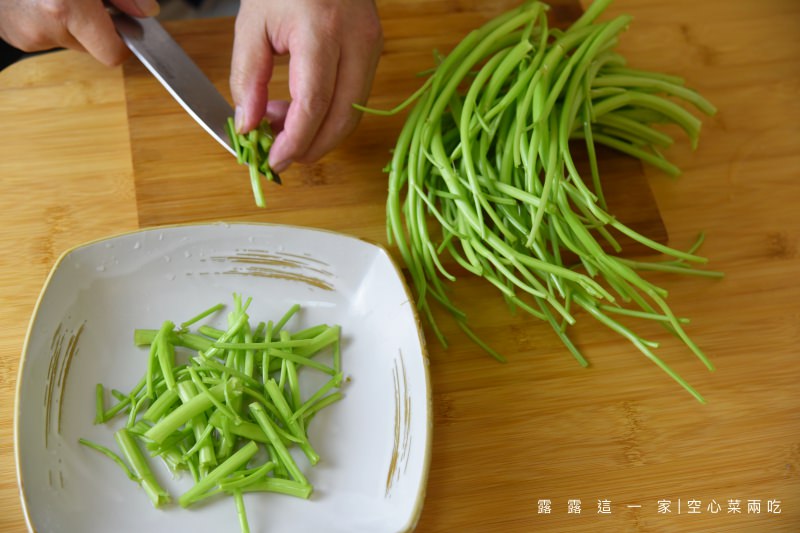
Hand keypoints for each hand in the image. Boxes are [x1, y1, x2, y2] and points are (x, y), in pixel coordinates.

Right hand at [0, 0, 159, 65]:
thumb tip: (146, 12)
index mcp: (66, 8)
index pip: (112, 53)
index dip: (123, 41)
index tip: (125, 27)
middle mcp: (45, 26)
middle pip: (91, 47)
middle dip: (94, 26)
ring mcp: (26, 35)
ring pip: (68, 40)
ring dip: (69, 21)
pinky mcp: (13, 36)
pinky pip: (45, 35)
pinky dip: (47, 20)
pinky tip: (38, 0)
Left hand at [230, 0, 382, 172]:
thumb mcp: (251, 26)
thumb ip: (248, 79)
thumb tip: (249, 127)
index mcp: (322, 30)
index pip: (314, 103)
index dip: (295, 141)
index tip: (273, 161)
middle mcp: (356, 41)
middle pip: (342, 118)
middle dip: (311, 147)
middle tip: (280, 157)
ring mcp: (372, 47)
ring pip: (353, 114)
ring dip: (319, 134)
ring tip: (283, 127)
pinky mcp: (375, 52)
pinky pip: (355, 99)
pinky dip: (328, 116)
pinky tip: (300, 110)